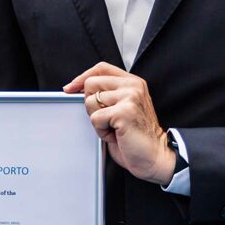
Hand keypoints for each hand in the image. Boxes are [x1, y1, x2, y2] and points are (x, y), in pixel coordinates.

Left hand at [64, 63, 175, 184]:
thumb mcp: (122, 107)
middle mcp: (133, 86)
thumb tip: (76, 88)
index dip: (82, 77)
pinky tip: (116, 135)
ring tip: (114, 128)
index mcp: (133, 82)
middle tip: (108, 119)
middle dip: (91, 105)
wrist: (154, 156)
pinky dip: (101, 131)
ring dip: (97, 120)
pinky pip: (95, 118)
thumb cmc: (136, 136)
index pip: (101, 68)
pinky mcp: (124, 112)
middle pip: (91, 84)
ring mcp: (130, 97)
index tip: (70, 88)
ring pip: (90, 102)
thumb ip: (108, 94)